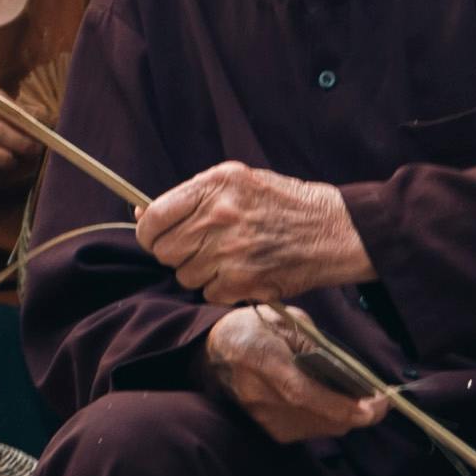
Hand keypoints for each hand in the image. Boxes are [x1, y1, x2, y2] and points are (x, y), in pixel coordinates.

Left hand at [137, 161, 374, 306]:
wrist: (334, 230)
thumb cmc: (283, 204)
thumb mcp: (237, 181)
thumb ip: (191, 197)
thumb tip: (141, 215)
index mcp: (216, 185)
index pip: (155, 217)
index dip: (150, 232)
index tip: (157, 236)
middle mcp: (220, 216)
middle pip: (165, 251)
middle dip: (176, 253)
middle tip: (200, 248)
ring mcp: (230, 251)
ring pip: (185, 275)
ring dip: (200, 272)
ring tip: (228, 257)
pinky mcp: (242, 281)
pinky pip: (208, 294)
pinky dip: (220, 289)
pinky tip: (242, 272)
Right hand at [205, 305, 383, 443]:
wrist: (214, 352)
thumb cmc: (254, 329)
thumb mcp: (286, 321)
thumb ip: (316, 346)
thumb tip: (350, 374)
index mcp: (263, 360)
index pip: (303, 392)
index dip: (342, 404)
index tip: (377, 404)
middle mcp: (259, 396)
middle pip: (320, 418)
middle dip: (359, 412)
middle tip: (380, 398)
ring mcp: (261, 417)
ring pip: (320, 428)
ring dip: (345, 416)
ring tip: (359, 397)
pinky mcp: (267, 429)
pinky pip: (310, 431)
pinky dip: (328, 419)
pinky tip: (332, 402)